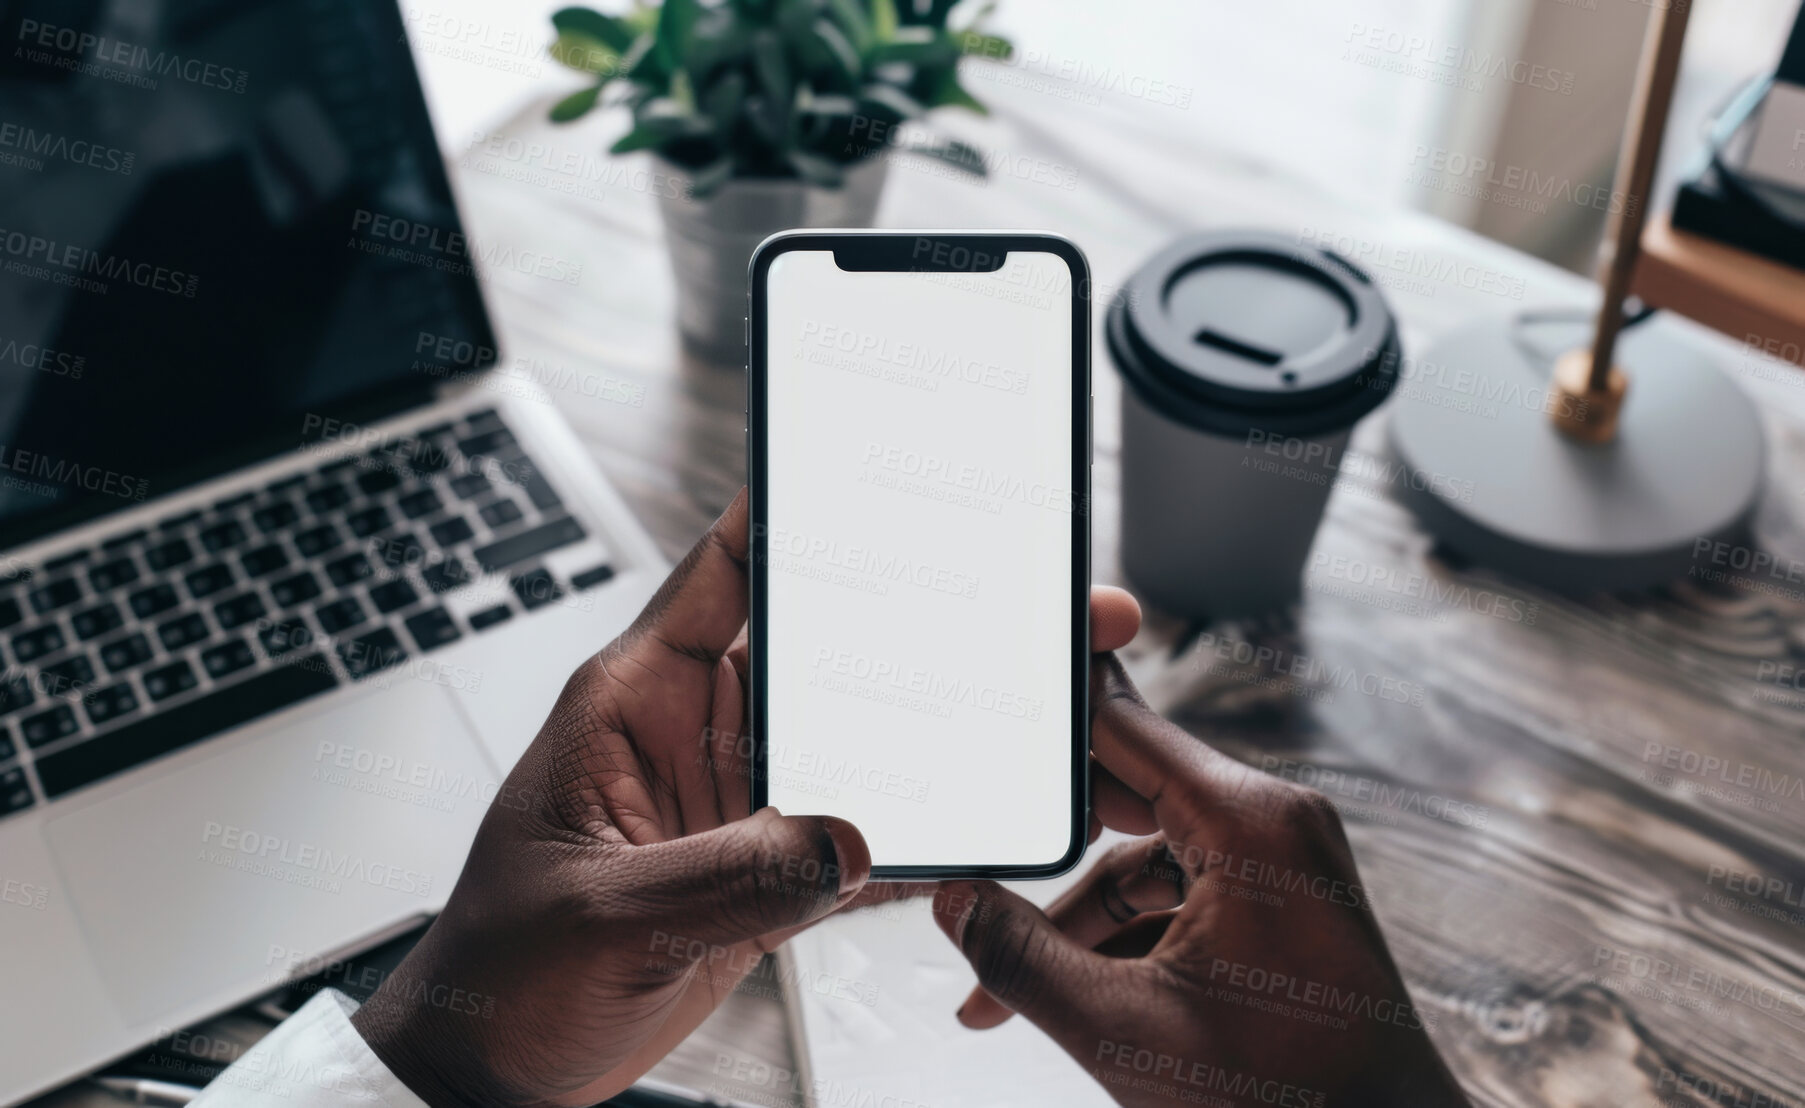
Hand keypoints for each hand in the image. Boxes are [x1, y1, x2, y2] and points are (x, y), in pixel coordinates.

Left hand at [351, 488, 1146, 1106]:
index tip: (875, 469)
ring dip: (937, 726)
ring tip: (1032, 702)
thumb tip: (841, 839)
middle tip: (1018, 602)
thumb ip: (722, 873)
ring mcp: (741, 804)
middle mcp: (698, 737)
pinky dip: (922, 828)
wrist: (497, 1069)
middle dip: (919, 623)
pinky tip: (984, 815)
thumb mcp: (601, 914)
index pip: (722, 576)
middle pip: (824, 654)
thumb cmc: (500, 973)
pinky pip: (862, 833)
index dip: (792, 513)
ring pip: (857, 741)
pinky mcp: (770, 872)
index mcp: (636, 703)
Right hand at [933, 656, 1466, 1106]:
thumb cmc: (1287, 1103)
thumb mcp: (1124, 1032)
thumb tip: (951, 900)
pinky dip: (1125, 943)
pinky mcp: (1284, 906)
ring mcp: (1285, 865)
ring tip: (998, 997)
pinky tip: (1069, 995)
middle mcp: (1275, 824)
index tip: (983, 720)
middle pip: (1124, 797)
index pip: (1120, 725)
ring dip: (1077, 926)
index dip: (1045, 724)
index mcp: (1250, 822)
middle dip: (1042, 859)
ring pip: (1143, 865)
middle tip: (969, 875)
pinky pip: (1180, 899)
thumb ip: (1022, 959)